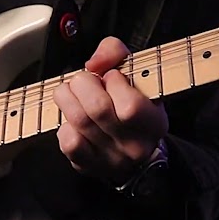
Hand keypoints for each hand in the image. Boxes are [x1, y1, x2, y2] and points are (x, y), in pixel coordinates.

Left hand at [53, 36, 168, 184]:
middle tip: (87, 81)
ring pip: (77, 120)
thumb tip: (94, 62)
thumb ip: (115, 54)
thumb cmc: (133, 107)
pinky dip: (65, 123)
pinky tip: (74, 120)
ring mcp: (109, 159)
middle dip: (84, 83)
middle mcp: (133, 145)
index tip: (112, 77)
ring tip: (74, 93)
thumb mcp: (135, 75)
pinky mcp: (86, 165)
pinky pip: (67, 140)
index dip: (114, 81)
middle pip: (97, 108)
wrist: (134, 154)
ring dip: (68, 97)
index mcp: (153, 122)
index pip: (130, 104)